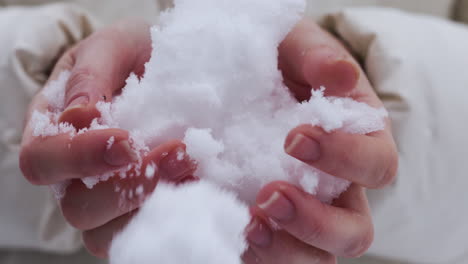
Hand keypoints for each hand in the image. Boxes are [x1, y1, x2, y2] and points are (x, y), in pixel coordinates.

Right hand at [19, 19, 196, 257]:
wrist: (176, 66)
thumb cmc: (135, 54)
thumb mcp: (114, 46)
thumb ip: (92, 73)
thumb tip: (80, 116)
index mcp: (53, 130)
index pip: (42, 160)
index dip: (78, 158)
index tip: (126, 141)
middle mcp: (75, 172)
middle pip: (77, 206)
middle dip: (126, 186)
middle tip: (177, 152)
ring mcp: (108, 194)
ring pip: (109, 230)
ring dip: (153, 202)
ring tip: (192, 164)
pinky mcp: (142, 205)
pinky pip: (146, 227)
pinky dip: (174, 209)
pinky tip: (200, 181)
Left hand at [244, 19, 397, 262]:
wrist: (251, 75)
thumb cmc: (283, 62)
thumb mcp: (299, 48)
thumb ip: (318, 58)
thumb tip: (339, 75)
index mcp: (360, 143)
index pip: (377, 165)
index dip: (344, 159)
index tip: (294, 138)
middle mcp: (340, 187)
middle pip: (354, 230)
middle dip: (316, 222)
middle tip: (270, 195)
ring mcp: (307, 210)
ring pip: (317, 255)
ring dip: (285, 248)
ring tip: (248, 223)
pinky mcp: (274, 223)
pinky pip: (275, 255)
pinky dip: (256, 252)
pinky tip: (230, 228)